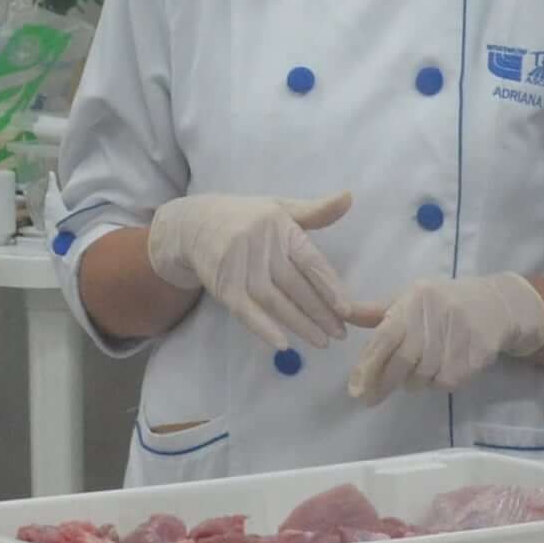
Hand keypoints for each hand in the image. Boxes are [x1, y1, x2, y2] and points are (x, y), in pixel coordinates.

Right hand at [145, 192, 355, 352]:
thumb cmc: (247, 217)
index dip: (329, 286)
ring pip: (273, 301)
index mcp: (280, 225)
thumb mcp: (280, 208)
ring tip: (321, 341)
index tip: (347, 310)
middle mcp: (260, 243)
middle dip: (320, 312)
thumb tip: (349, 198)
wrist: (194, 223)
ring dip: (298, 324)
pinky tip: (282, 344)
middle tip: (341, 334)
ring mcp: (238, 264)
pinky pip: (245, 310)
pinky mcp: (222, 283)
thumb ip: (316, 211)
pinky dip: (263, 328)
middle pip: (295, 285)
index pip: (310, 260)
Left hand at [345, 273, 543, 400]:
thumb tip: (342, 313)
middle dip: (383, 384)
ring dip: (412, 381)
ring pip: (422, 377)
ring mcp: (457, 337)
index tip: (354, 390)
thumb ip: (376, 312)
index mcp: (414, 301)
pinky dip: (436, 382)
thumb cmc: (442, 303)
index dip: (367, 365)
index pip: (385, 337)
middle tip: (370, 398)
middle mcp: (435, 316)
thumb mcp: (409, 298)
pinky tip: (440, 368)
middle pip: (402, 362)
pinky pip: (444, 382)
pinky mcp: (474, 356)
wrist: (496, 306)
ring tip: (417, 370)